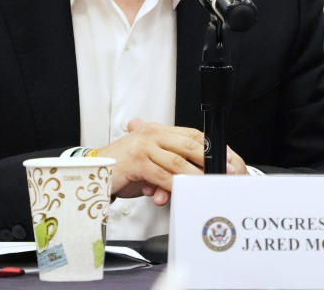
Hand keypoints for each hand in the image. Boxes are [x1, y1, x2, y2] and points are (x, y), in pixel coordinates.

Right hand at [95, 119, 248, 205]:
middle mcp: (153, 134)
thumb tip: (198, 175)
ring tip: (208, 185)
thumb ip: (171, 166)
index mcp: (160, 130)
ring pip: (178, 161)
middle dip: (211, 161)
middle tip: (226, 173)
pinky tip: (182, 192)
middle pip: (190, 144)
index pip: (193, 134)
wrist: (93, 169)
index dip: (213, 147)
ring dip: (196, 176)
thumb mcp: (151, 160)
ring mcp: (145, 146)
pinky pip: (161, 175)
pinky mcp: (136, 161)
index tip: (229, 160)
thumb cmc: (123, 166)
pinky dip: (174, 185)